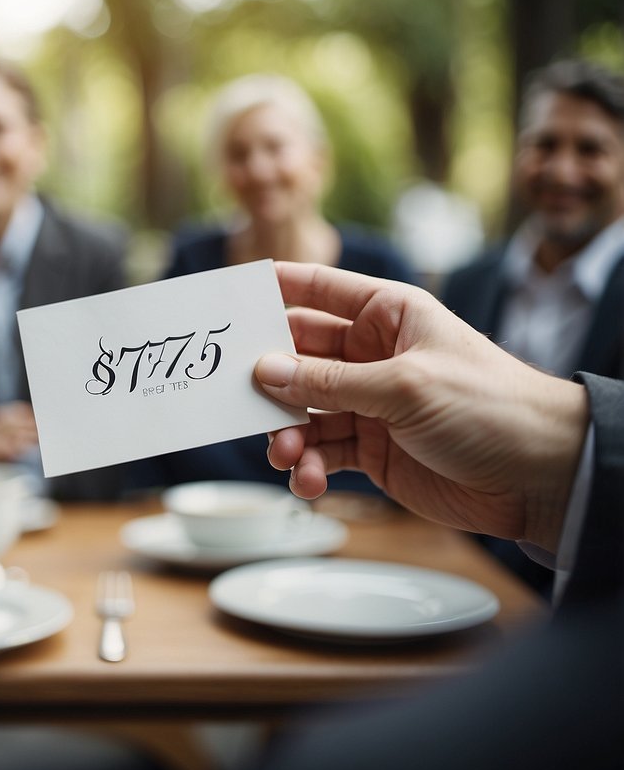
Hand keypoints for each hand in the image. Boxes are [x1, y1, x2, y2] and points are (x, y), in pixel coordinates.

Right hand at [255, 261, 587, 551]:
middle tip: (237, 398)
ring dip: (286, 432)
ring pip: (302, 410)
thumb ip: (329, 380)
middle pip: (297, 355)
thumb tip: (264, 371)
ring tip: (286, 453)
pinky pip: (321, 452)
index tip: (229, 299)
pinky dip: (308, 466)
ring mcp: (369, 403)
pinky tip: (308, 480)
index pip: (318, 290)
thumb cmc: (489, 406)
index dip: (273, 289)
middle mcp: (372, 354)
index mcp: (388, 315)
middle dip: (268, 378)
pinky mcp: (371, 449)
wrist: (541, 476)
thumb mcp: (404, 385)